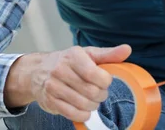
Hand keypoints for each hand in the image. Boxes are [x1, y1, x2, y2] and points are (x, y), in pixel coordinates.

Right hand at [5, 44, 131, 122]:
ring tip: (92, 99)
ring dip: (93, 105)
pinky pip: (72, 113)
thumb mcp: (87, 53)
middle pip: (91, 91)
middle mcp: (61, 70)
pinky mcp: (50, 101)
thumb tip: (127, 49)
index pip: (94, 74)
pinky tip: (84, 108)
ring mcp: (53, 86)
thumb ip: (108, 54)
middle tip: (100, 92)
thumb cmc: (67, 62)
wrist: (37, 71)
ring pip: (83, 104)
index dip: (105, 81)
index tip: (105, 81)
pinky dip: (83, 114)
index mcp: (73, 56)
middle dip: (101, 95)